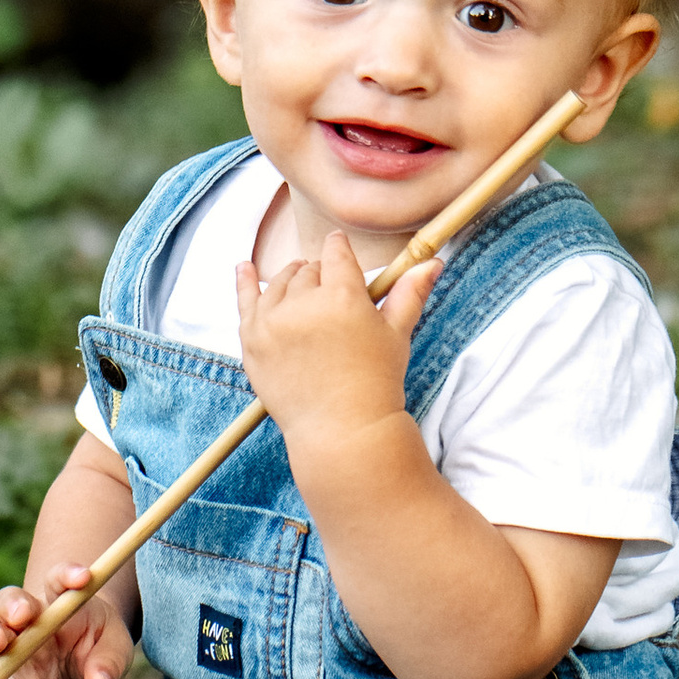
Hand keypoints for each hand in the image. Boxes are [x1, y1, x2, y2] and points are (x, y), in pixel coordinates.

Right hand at [0, 565, 133, 678]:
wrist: (86, 667)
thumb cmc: (100, 645)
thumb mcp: (116, 648)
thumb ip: (110, 662)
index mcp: (59, 600)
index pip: (58, 579)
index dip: (67, 574)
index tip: (84, 578)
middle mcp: (29, 622)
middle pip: (10, 601)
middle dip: (14, 605)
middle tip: (23, 615)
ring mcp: (15, 652)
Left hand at [234, 232, 438, 453]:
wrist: (341, 430)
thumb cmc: (375, 382)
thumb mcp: (396, 334)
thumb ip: (409, 293)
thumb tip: (434, 262)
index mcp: (343, 296)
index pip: (336, 253)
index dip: (339, 249)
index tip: (339, 248)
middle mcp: (303, 304)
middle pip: (308, 270)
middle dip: (321, 277)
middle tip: (332, 301)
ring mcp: (272, 321)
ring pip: (280, 283)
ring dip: (293, 284)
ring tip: (305, 298)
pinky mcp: (252, 339)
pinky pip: (245, 299)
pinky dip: (244, 280)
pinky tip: (244, 267)